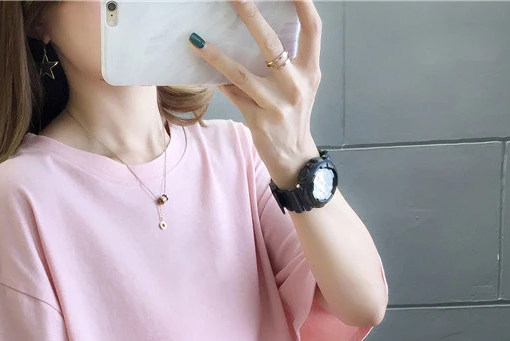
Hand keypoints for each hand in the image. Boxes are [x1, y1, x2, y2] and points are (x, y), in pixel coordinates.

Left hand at [189, 0, 323, 186]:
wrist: (293, 157)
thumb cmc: (294, 114)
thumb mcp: (302, 85)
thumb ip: (290, 59)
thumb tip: (259, 27)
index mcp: (310, 72)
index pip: (312, 30)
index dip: (303, 4)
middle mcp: (296, 86)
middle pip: (272, 45)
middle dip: (251, 16)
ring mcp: (276, 105)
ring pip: (242, 74)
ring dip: (217, 55)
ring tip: (196, 39)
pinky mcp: (258, 121)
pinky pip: (232, 95)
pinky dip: (218, 80)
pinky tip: (201, 65)